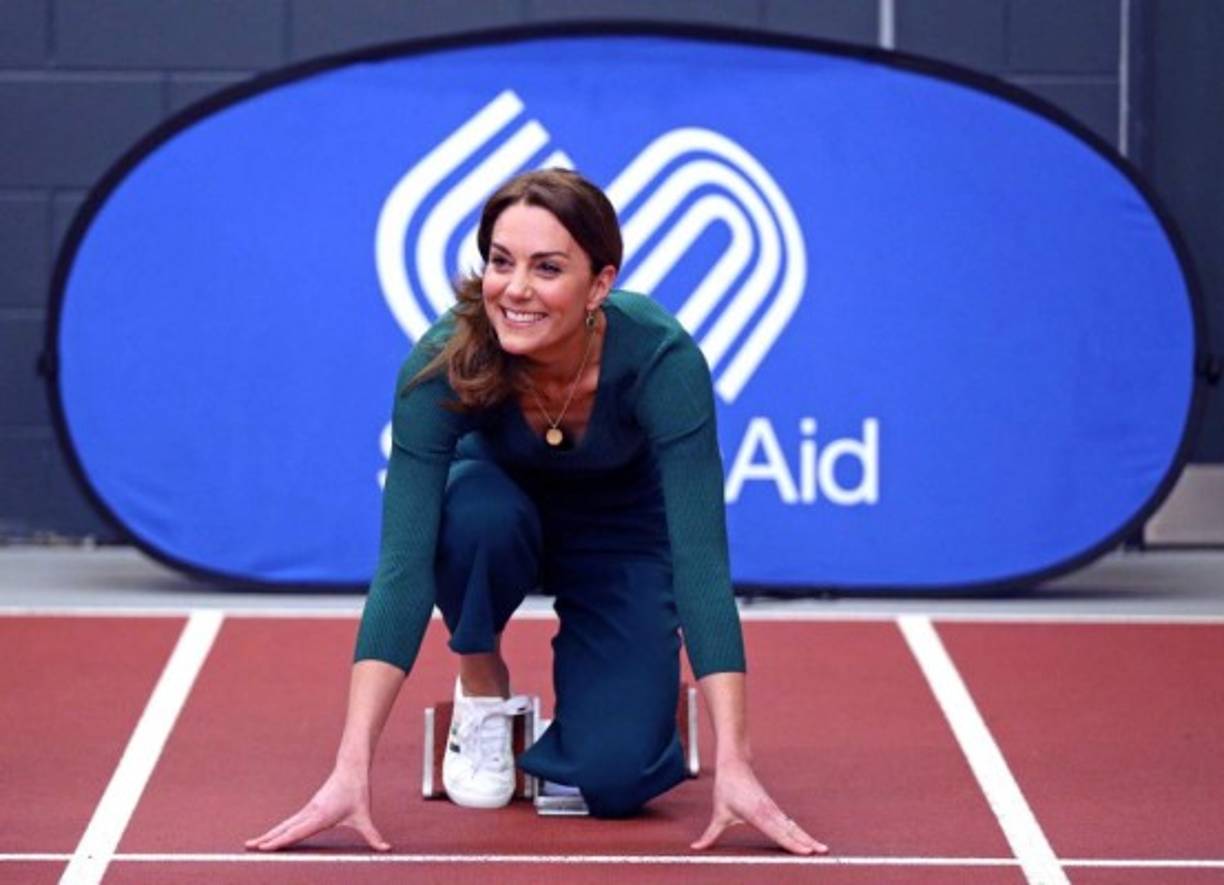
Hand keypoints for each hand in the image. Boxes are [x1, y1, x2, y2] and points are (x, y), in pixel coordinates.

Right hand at [245, 765, 389, 851]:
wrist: (351, 768)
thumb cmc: (357, 791)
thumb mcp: (365, 816)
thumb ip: (374, 835)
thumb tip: (386, 849)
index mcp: (319, 816)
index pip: (296, 832)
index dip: (279, 841)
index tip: (263, 848)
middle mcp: (309, 813)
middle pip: (284, 829)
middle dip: (266, 840)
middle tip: (247, 848)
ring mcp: (307, 810)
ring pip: (284, 824)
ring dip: (269, 834)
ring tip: (253, 844)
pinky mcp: (309, 808)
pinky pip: (290, 821)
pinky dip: (278, 829)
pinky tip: (272, 836)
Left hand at [691, 757, 827, 855]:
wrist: (735, 763)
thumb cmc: (726, 788)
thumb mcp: (718, 813)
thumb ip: (709, 835)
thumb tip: (695, 848)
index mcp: (757, 813)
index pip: (777, 831)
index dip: (791, 842)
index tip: (804, 851)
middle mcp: (769, 811)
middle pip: (790, 830)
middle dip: (806, 842)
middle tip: (822, 853)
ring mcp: (774, 809)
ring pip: (793, 826)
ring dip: (807, 837)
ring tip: (822, 849)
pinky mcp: (774, 808)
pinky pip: (789, 822)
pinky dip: (800, 832)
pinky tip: (809, 840)